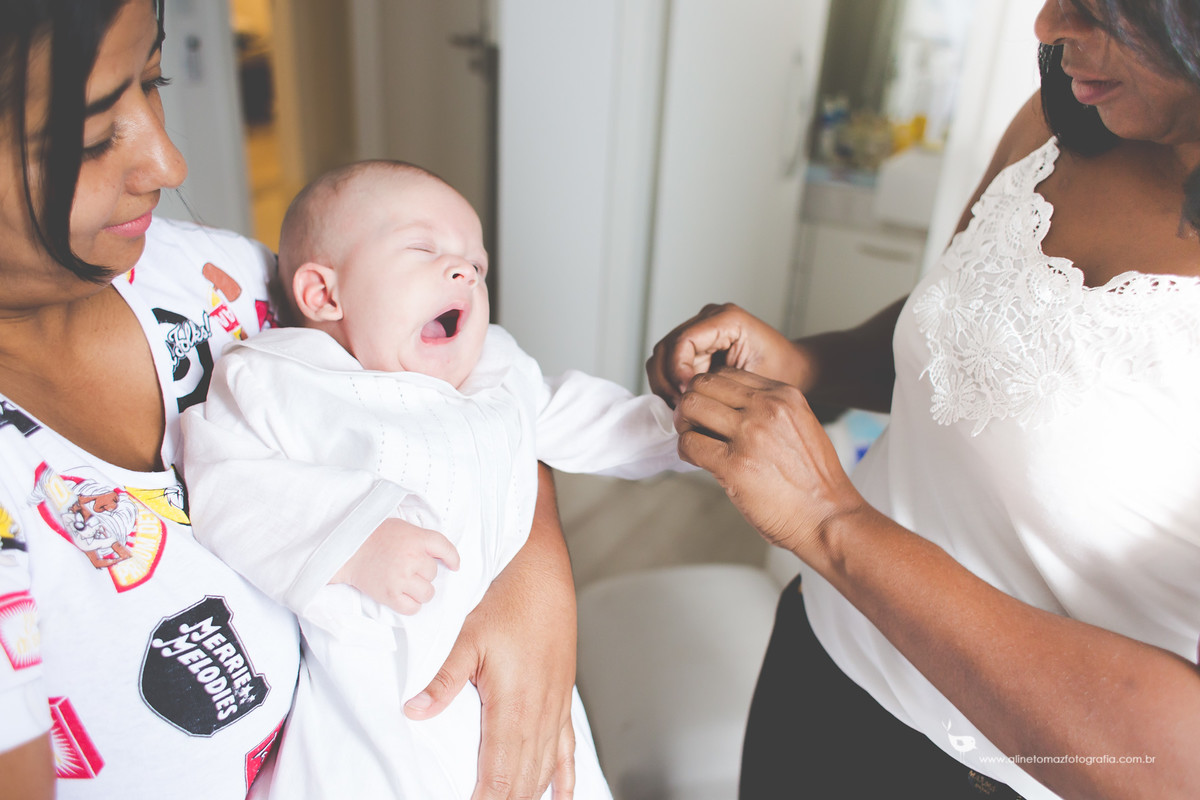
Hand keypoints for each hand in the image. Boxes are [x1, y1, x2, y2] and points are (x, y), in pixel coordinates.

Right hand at [331, 517, 459, 614]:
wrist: (346, 550)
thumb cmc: (375, 536)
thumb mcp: (402, 528)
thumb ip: (421, 539)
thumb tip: (443, 557)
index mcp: (416, 538)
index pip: (445, 548)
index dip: (453, 558)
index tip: (454, 566)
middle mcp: (411, 558)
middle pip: (433, 573)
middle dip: (424, 573)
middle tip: (407, 567)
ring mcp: (401, 578)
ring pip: (428, 593)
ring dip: (420, 591)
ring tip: (406, 583)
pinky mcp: (390, 595)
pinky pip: (413, 608)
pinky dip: (411, 605)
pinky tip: (403, 597)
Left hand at [404, 464, 577, 799]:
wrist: (543, 571)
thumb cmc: (508, 599)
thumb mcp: (468, 637)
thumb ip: (443, 679)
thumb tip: (415, 711)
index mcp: (513, 703)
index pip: (499, 772)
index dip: (486, 799)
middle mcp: (538, 711)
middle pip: (522, 778)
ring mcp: (554, 706)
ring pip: (543, 768)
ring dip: (528, 794)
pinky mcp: (562, 696)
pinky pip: (566, 747)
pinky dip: (563, 776)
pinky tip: (561, 796)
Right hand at [645, 303, 808, 407]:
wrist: (793, 367)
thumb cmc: (781, 372)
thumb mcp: (752, 381)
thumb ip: (718, 385)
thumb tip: (684, 398)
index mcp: (727, 319)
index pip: (682, 341)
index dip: (677, 370)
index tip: (685, 395)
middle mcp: (709, 318)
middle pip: (665, 347)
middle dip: (666, 380)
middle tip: (679, 406)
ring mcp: (700, 328)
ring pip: (661, 356)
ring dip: (666, 384)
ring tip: (681, 407)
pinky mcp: (696, 343)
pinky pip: (670, 362)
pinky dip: (671, 384)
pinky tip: (684, 401)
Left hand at [674, 367, 867, 555]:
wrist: (828, 517)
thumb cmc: (814, 480)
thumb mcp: (800, 425)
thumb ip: (769, 410)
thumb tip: (729, 408)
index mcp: (784, 395)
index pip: (727, 374)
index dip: (711, 391)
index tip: (709, 410)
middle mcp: (766, 407)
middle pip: (703, 383)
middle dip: (691, 403)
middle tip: (693, 424)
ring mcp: (750, 434)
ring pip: (691, 406)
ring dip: (684, 424)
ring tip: (695, 441)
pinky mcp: (734, 465)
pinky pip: (689, 443)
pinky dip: (685, 450)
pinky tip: (698, 461)